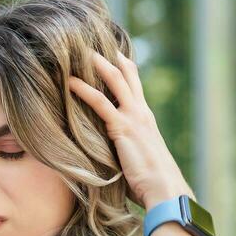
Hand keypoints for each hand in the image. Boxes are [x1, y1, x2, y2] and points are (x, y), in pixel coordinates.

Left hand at [68, 49, 192, 209]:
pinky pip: (100, 103)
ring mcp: (134, 117)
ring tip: (77, 53)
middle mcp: (142, 113)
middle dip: (108, 58)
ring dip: (96, 65)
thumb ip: (125, 151)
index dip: (123, 68)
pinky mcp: (123, 128)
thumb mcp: (138, 161)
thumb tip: (109, 156)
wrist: (165, 190)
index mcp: (146, 119)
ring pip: (114, 81)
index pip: (134, 85)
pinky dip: (84, 90)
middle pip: (126, 75)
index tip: (110, 55)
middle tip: (90, 46)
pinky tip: (70, 83)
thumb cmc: (151, 184)